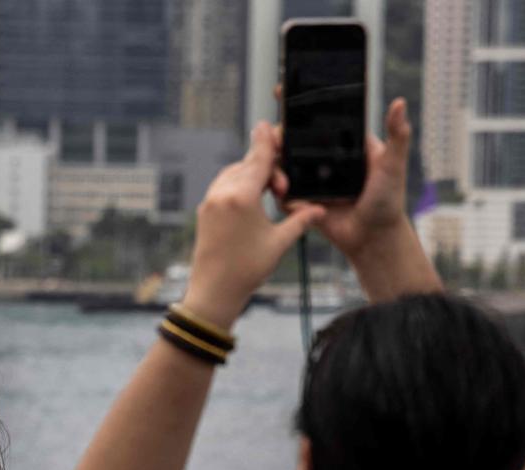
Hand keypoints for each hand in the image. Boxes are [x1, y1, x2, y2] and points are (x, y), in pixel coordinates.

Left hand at [185, 121, 324, 328]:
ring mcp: (210, 202)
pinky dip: (238, 185)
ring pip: (232, 175)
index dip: (266, 142)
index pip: (258, 160)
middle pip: (246, 165)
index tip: (267, 124)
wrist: (213, 291)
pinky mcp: (205, 211)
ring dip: (251, 175)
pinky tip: (251, 197)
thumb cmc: (247, 269)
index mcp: (241, 197)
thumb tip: (320, 208)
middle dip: (265, 167)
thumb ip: (300, 219)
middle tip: (283, 185)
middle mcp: (222, 194)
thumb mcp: (279, 242)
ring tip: (270, 191)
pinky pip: (223, 187)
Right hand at [271, 97, 412, 259]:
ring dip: (273, 166)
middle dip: (277, 137)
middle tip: (276, 141)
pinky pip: (280, 193)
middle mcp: (321, 158)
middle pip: (289, 138)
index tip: (282, 92)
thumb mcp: (393, 164)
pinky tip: (284, 193)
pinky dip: (278, 192)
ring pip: (279, 164)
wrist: (373, 238)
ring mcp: (308, 179)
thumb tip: (400, 102)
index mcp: (341, 143)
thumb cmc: (388, 200)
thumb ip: (397, 135)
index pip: (316, 118)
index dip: (297, 105)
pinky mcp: (300, 200)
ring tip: (282, 179)